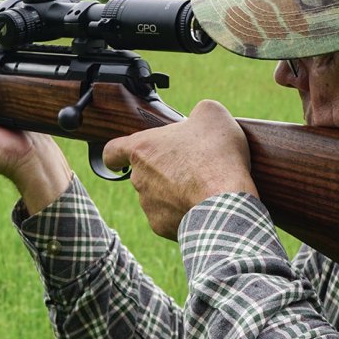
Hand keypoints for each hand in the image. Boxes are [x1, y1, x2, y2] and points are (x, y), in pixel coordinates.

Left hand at [102, 100, 256, 239]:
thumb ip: (197, 112)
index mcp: (142, 149)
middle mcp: (139, 178)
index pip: (113, 151)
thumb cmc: (215, 156)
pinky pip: (170, 217)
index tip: (122, 158)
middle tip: (191, 166)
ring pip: (158, 196)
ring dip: (174, 192)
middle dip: (163, 170)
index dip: (117, 153)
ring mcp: (148, 205)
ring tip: (203, 187)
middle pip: (143, 173)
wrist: (225, 202)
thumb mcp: (212, 115)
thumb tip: (198, 119)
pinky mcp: (162, 226)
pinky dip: (184, 212)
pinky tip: (204, 205)